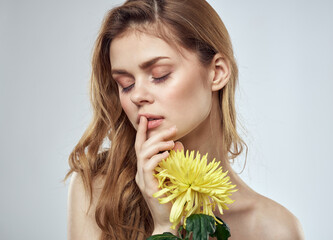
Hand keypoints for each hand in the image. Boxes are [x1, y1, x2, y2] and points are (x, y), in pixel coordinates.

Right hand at [134, 116, 183, 233]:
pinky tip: (168, 154)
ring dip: (157, 144)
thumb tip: (178, 143)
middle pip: (142, 146)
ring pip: (143, 154)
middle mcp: (140, 172)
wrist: (169, 221)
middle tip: (172, 129)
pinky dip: (157, 158)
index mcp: (144, 169)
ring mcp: (142, 180)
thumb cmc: (172, 198)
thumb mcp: (174, 174)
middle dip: (156, 134)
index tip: (144, 118)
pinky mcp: (148, 187)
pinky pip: (148, 167)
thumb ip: (174, 159)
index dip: (141, 132)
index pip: (141, 146)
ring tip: (171, 142)